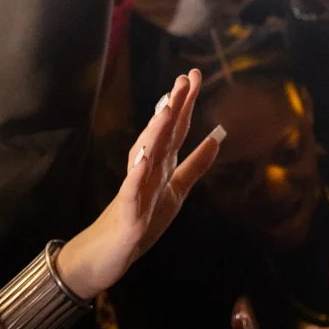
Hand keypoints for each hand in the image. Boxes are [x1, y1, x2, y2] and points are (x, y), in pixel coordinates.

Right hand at [56, 69, 224, 300]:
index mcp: (161, 164)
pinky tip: (143, 160)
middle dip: (173, 107)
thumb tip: (218, 137)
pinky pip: (131, 191)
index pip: (176, 129)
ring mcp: (135, 188)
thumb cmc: (142, 218)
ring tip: (166, 109)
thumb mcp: (177, 190)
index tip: (194, 75)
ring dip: (155, 133)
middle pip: (162, 135)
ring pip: (145, 156)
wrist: (110, 253)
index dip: (186, 103)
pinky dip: (136, 175)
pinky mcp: (127, 212)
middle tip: (184, 79)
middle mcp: (147, 169)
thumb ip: (196, 165)